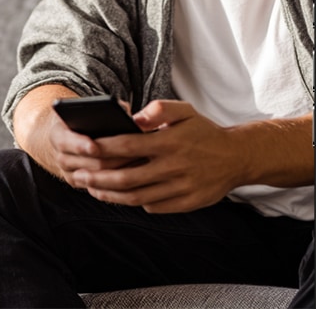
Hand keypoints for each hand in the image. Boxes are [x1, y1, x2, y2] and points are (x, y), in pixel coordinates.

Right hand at [13, 85, 133, 186]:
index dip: (80, 145)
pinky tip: (133, 173)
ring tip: (136, 163)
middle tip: (129, 156)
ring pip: (94, 178)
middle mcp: (60, 157)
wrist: (73, 134)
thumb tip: (123, 114)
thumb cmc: (88, 117)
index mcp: (58, 134)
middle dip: (108, 159)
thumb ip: (105, 109)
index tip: (95, 146)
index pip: (65, 141)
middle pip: (84, 163)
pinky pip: (97, 188)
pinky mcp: (80, 183)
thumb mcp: (92, 108)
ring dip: (116, 171)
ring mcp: (69, 173)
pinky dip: (114, 182)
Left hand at [70, 100, 241, 212]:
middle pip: (127, 177)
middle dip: (98, 177)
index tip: (86, 147)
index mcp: (170, 141)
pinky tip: (119, 197)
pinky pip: (152, 206)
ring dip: (110, 195)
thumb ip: (160, 109)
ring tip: (92, 190)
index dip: (105, 147)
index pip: (129, 146)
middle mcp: (173, 166)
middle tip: (79, 175)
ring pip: (136, 196)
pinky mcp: (185, 203)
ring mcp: (179, 187)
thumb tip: (134, 118)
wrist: (236, 157)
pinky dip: (132, 202)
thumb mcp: (186, 111)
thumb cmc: (204, 132)